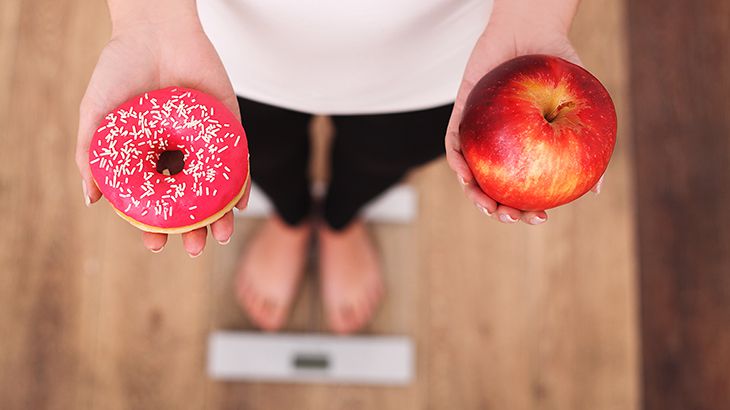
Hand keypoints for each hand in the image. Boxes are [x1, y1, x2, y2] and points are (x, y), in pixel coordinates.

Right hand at [75, 16, 249, 255]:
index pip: (155, 200)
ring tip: (218, 236)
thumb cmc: (120, 70)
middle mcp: (178, 154)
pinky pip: (238, 161)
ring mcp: (205, 142)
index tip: (154, 244)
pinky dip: (240, 184)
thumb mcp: (97, 114)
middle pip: (189, 201)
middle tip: (194, 248)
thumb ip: (91, 155)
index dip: (155, 224)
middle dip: (192, 228)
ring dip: (219, 215)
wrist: (154, 30)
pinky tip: (238, 205)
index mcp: (149, 156)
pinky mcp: (229, 127)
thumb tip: (91, 199)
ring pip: (215, 188)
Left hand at [444, 8, 602, 224]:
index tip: (540, 218)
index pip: (523, 188)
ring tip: (488, 206)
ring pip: (470, 174)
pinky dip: (457, 161)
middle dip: (498, 211)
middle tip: (511, 217)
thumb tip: (597, 189)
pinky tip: (465, 173)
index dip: (527, 209)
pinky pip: (453, 143)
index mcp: (525, 149)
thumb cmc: (557, 67)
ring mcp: (479, 133)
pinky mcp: (461, 115)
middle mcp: (500, 146)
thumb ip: (586, 143)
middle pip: (493, 188)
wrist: (532, 30)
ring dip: (474, 194)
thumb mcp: (578, 105)